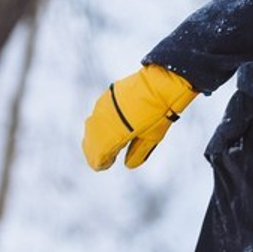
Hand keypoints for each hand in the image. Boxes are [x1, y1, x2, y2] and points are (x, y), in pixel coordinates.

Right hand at [82, 64, 196, 169]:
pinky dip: (100, 125)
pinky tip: (108, 129)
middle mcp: (104, 120)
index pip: (99, 153)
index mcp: (114, 134)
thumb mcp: (151, 137)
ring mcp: (103, 107)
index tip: (104, 166)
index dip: (100, 162)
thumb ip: (137, 152)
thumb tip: (128, 164)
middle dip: (95, 152)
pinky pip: (97, 114)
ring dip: (96, 138)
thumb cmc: (159, 114)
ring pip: (92, 127)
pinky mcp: (106, 97)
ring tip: (105, 147)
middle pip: (92, 141)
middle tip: (104, 160)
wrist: (160, 84)